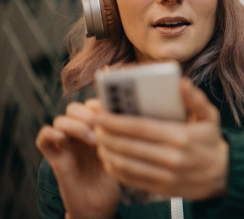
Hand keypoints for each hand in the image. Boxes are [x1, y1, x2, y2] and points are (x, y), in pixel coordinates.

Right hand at [36, 99, 119, 218]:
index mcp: (98, 128)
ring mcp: (68, 145)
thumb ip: (124, 133)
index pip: (91, 104)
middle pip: (74, 108)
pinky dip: (49, 133)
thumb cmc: (117, 177)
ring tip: (93, 140)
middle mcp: (81, 134)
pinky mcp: (56, 158)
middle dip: (88, 113)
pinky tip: (63, 140)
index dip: (99, 103)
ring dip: (76, 125)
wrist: (101, 206)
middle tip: (102, 126)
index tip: (113, 113)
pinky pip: (43, 138)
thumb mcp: (125, 150)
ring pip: (60, 120)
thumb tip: (133, 114)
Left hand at [95, 78, 228, 199]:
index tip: (101, 113)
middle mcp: (171, 157)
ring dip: (106, 151)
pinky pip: (130, 179)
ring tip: (98, 139)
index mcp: (180, 136)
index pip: (139, 127)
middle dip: (105, 134)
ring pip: (124, 164)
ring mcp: (165, 176)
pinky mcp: (160, 188)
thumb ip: (195, 99)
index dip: (116, 121)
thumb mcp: (210, 116)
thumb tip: (182, 82)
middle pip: (127, 145)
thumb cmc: (211, 141)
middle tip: (94, 124)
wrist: (222, 175)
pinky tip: (108, 157)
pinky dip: (114, 168)